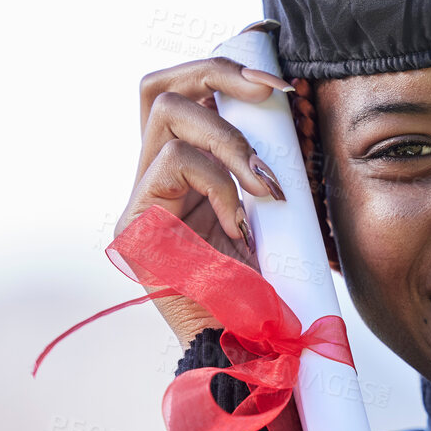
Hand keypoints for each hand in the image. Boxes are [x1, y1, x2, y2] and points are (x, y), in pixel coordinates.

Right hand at [122, 54, 293, 347]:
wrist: (251, 358)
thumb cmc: (269, 296)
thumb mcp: (276, 219)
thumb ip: (266, 170)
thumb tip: (293, 110)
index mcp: (183, 179)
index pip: (182, 95)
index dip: (225, 72)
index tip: (283, 82)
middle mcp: (152, 185)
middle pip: (159, 86)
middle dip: (218, 72)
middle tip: (274, 91)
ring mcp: (140, 204)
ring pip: (168, 112)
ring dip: (232, 140)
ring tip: (269, 187)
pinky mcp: (136, 226)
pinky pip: (175, 161)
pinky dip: (220, 182)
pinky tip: (241, 224)